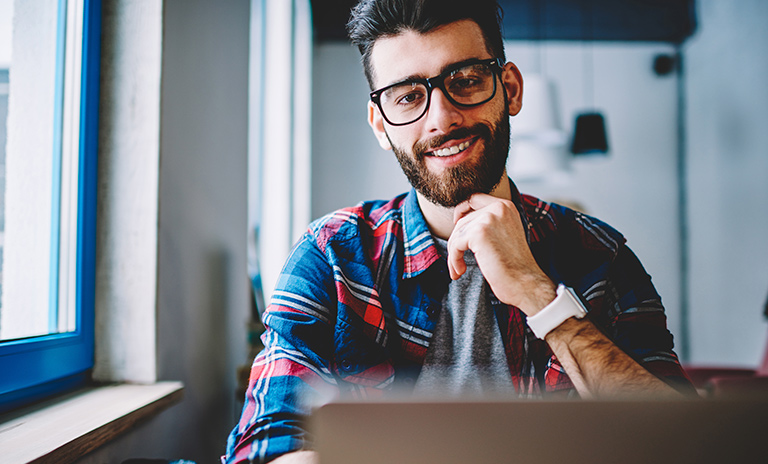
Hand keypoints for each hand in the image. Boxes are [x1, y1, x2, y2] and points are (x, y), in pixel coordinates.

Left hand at [446, 193, 555, 315]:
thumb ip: (489, 223)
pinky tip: (460, 271)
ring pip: (456, 233)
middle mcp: (498, 208)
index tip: (457, 227)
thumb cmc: (514, 265)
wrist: (525, 282)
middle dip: (456, 242)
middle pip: (462, 220)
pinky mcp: (479, 233)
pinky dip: (454, 259)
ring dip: (454, 253)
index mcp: (506, 206)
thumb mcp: (505, 233)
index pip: (473, 198)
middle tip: (458, 262)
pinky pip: (455, 244)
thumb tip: (459, 220)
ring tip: (459, 269)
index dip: (461, 211)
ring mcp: (489, 218)